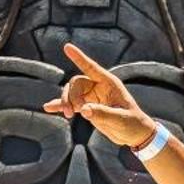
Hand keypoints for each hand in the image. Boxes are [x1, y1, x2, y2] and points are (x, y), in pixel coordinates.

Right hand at [41, 43, 157, 148]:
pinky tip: (48, 108)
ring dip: (66, 102)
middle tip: (75, 112)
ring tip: (68, 116)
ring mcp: (92, 97)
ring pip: (71, 92)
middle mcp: (99, 87)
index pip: (91, 68)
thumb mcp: (120, 119)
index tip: (67, 47)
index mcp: (109, 83)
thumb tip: (84, 110)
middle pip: (76, 83)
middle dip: (72, 96)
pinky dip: (60, 106)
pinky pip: (71, 104)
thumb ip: (103, 114)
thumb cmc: (133, 123)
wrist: (135, 135)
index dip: (79, 58)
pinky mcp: (87, 107)